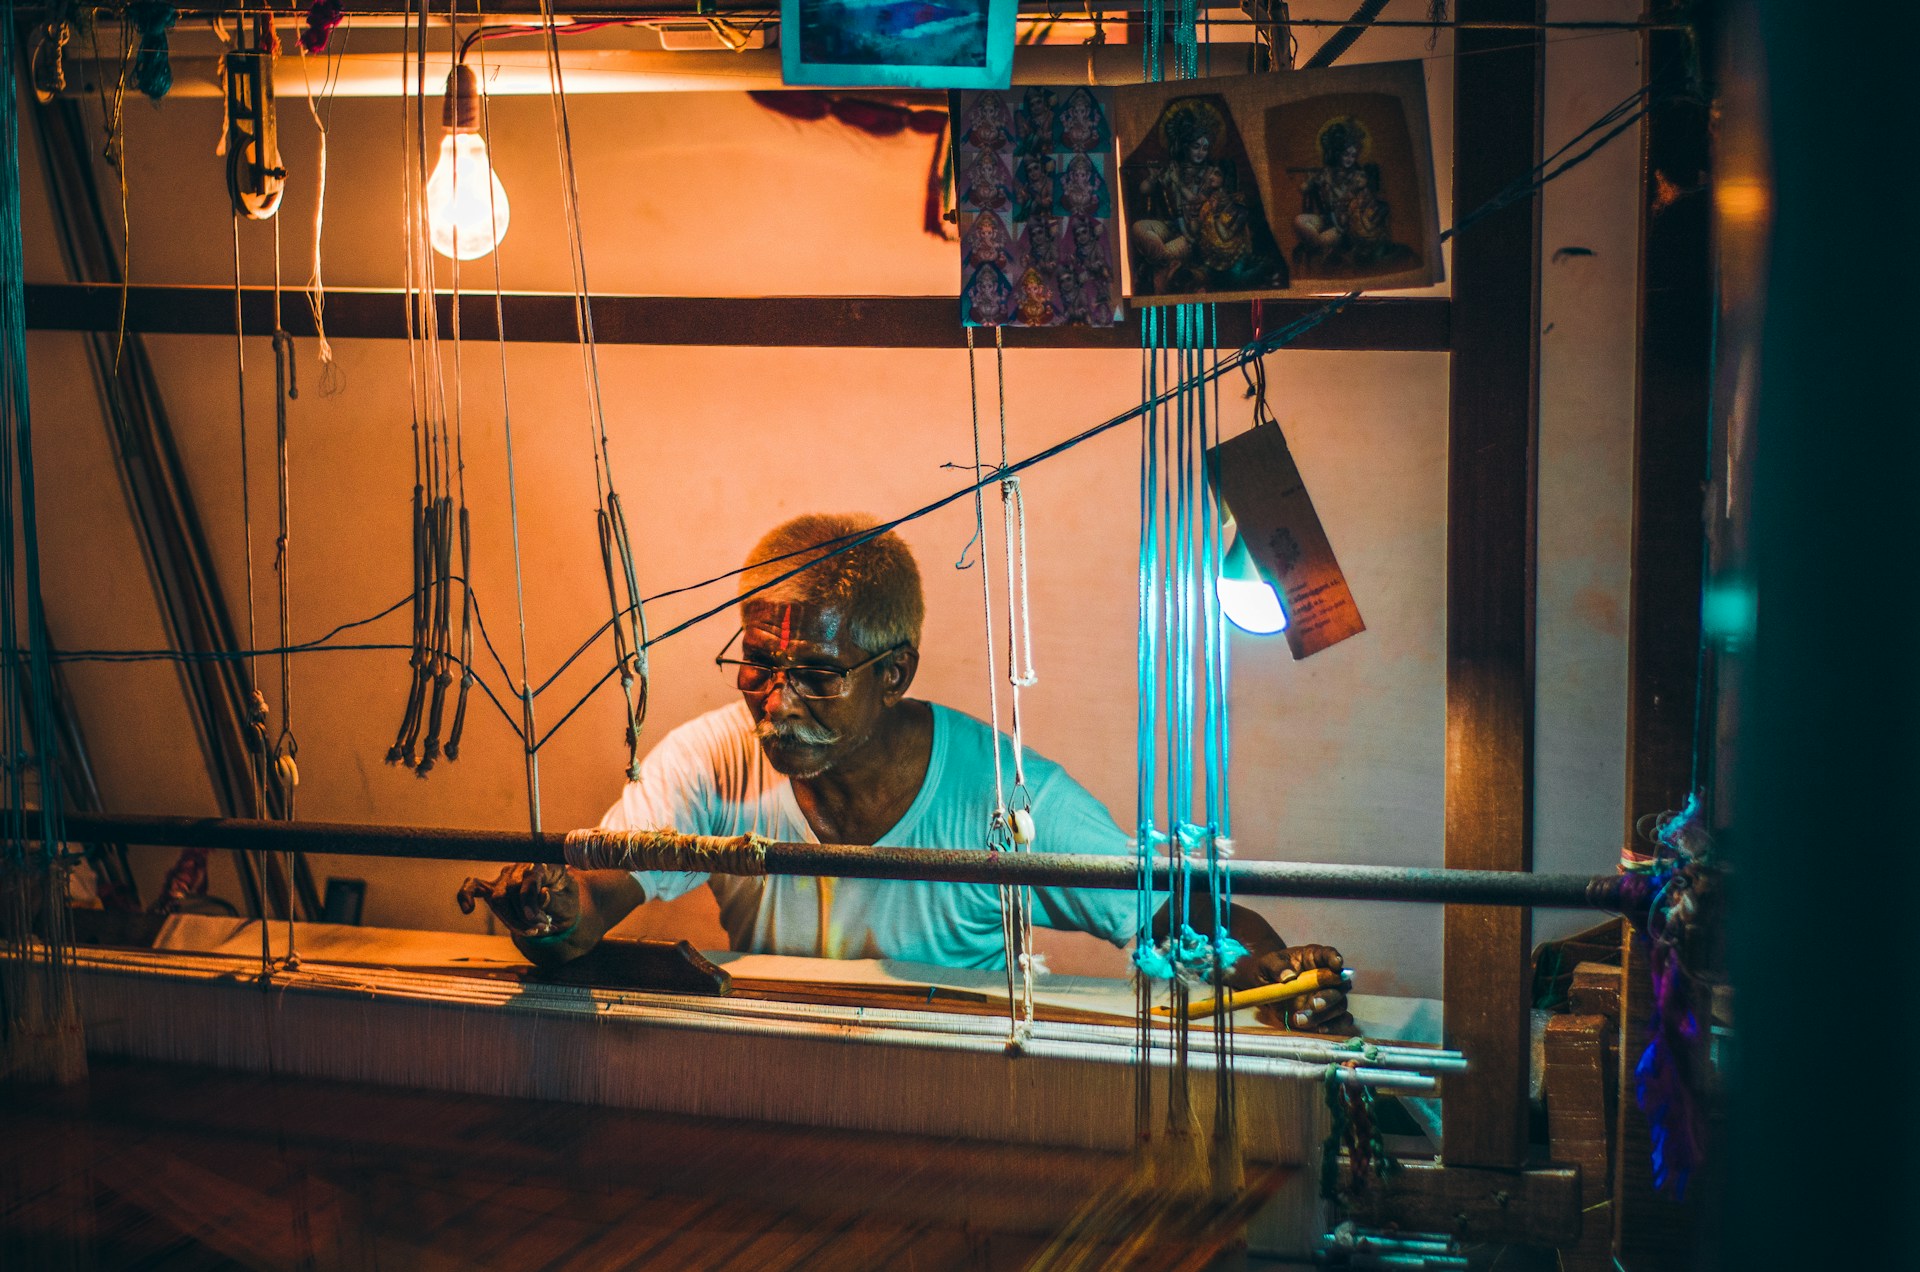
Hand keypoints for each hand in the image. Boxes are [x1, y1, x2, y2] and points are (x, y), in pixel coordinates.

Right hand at [456, 863, 579, 937]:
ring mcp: (505, 877)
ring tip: (530, 931)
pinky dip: (466, 895)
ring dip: (511, 920)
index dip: (531, 901)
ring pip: (498, 898)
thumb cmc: (565, 902)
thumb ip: (557, 901)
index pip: (531, 878)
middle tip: (541, 929)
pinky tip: (467, 909)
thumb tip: (542, 895)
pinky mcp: (493, 888)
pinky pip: (474, 886)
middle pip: (512, 891)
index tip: (538, 922)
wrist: (560, 907)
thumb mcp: (569, 904)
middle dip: (524, 917)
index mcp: (544, 865)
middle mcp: (521, 867)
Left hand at [1232, 943, 1353, 1032]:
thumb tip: (1288, 976)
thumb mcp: (1267, 963)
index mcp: (1314, 958)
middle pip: (1340, 984)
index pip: (1329, 954)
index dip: (1335, 958)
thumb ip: (1276, 967)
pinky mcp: (1325, 1014)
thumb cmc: (1269, 970)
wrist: (1265, 988)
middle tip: (1313, 1004)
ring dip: (1323, 1014)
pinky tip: (1320, 1029)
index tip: (1336, 964)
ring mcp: (1327, 996)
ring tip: (1299, 1019)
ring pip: (1339, 1005)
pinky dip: (1334, 1026)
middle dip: (1329, 995)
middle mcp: (1326, 977)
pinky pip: (1339, 1020)